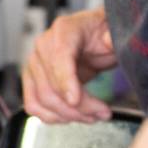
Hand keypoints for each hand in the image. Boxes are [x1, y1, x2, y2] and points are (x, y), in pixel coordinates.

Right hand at [22, 7, 116, 123]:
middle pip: (50, 85)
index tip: (76, 101)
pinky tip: (73, 117)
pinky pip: (34, 105)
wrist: (95, 38)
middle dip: (78, 107)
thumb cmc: (103, 33)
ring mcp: (35, 64)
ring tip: (92, 117)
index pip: (58, 59)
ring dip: (68, 115)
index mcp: (64, 30)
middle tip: (102, 113)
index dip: (65, 82)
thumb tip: (108, 41)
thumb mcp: (115, 32)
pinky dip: (53, 117)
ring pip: (42, 99)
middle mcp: (43, 46)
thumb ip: (113, 36)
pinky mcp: (32, 80)